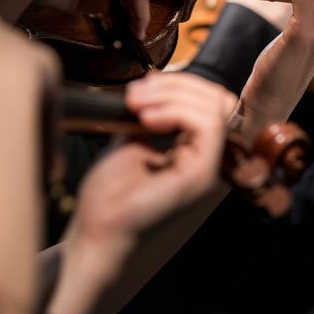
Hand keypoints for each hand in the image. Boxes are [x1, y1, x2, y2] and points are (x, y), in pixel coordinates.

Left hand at [50, 72, 233, 313]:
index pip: (211, 102)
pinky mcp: (201, 175)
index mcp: (195, 150)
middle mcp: (208, 158)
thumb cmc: (110, 197)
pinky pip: (208, 127)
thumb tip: (157, 81)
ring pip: (214, 107)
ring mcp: (207, 167)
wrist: (96, 232)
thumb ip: (152, 115)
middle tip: (136, 93)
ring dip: (173, 94)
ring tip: (137, 103)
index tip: (141, 86)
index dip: (181, 84)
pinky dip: (177, 111)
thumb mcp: (132, 140)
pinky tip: (147, 118)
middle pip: (218, 99)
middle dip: (177, 84)